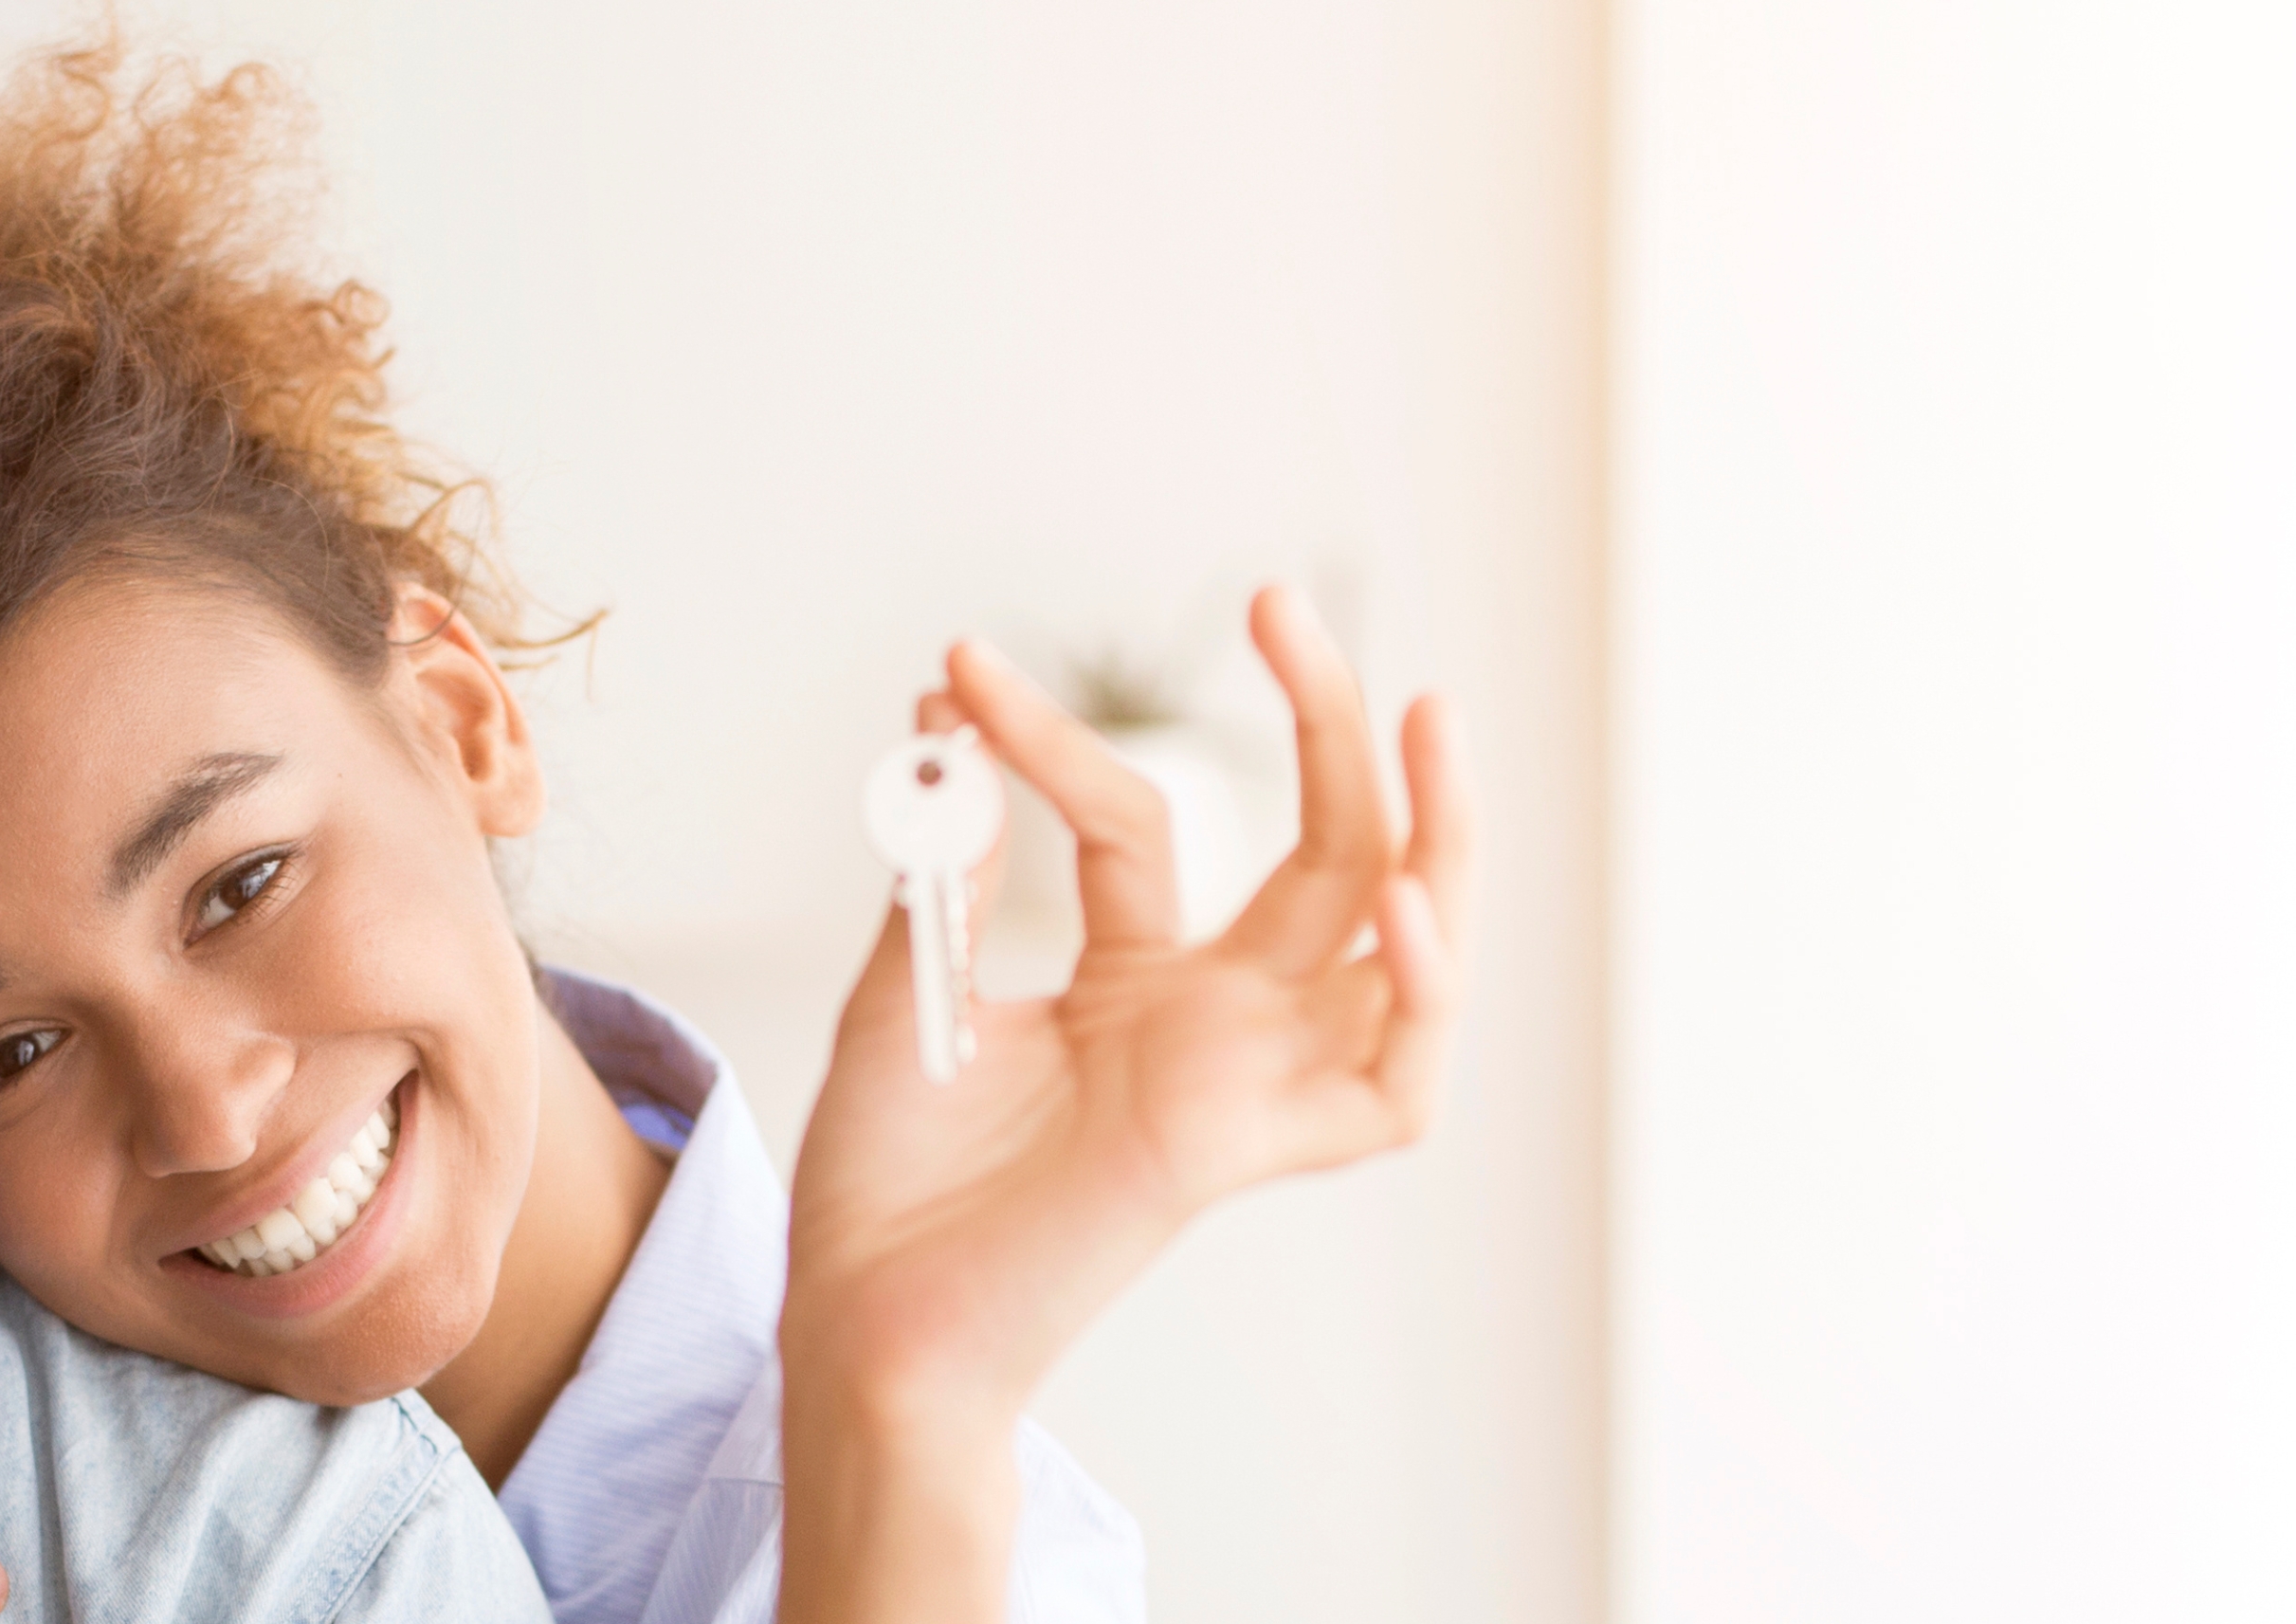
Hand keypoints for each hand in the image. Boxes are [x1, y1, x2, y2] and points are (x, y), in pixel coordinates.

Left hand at [787, 585, 1469, 1416]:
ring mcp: (1239, 1085)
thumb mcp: (908, 983)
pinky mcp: (1240, 1150)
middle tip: (1282, 602)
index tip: (956, 673)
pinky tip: (1404, 916)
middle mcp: (1212, 1028)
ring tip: (1428, 715)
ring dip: (1438, 833)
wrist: (856, 1314)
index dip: (1051, 738)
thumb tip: (947, 722)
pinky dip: (1420, 1005)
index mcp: (1136, 987)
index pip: (1141, 823)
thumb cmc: (884, 1182)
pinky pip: (1390, 1090)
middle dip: (1328, 725)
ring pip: (1404, 951)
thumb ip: (948, 862)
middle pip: (1330, 855)